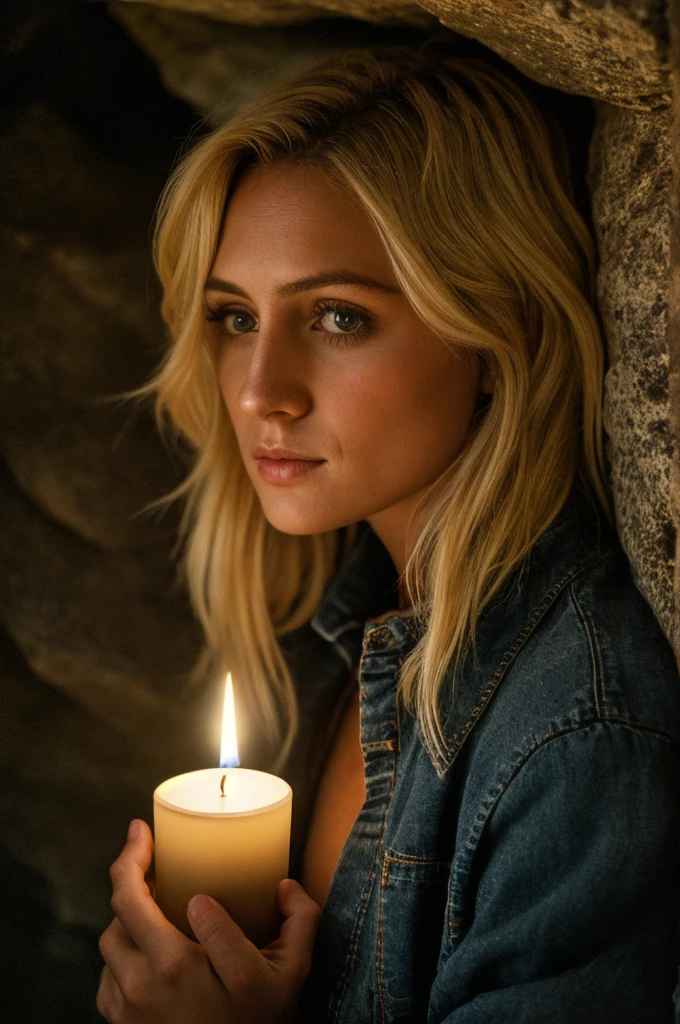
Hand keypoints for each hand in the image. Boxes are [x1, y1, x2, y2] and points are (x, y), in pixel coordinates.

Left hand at [97, 819, 320, 1023]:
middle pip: (126, 906)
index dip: (198, 883)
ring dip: (125, 914)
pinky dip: (122, 953)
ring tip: (146, 898)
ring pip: (110, 937)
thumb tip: (284, 885)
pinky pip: (107, 972)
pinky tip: (142, 946)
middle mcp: (161, 982)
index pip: (197, 906)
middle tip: (140, 839)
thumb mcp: (293, 975)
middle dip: (130, 864)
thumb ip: (301, 922)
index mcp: (204, 968)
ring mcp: (132, 1003)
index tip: (198, 880)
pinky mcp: (119, 1020)